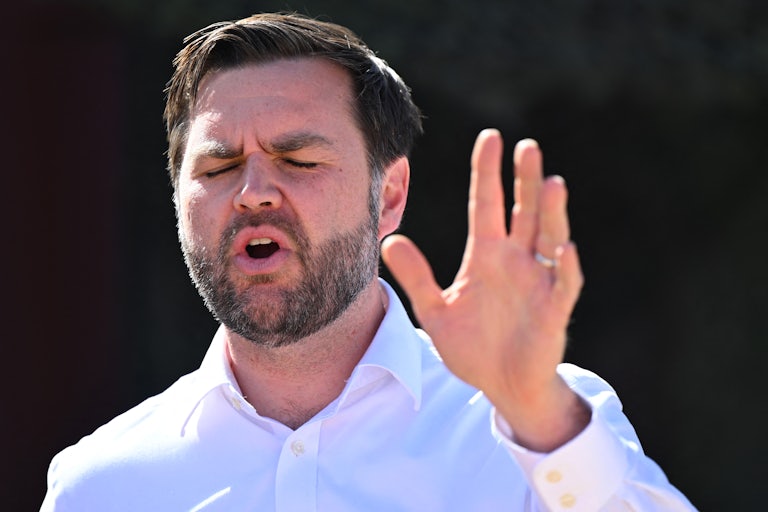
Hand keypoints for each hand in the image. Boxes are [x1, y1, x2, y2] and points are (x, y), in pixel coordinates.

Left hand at [381, 129, 587, 450]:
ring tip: (551, 183)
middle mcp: (515, 261)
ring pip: (548, 238)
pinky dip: (566, 268)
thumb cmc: (473, 347)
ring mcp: (538, 283)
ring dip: (551, 213)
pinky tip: (565, 249)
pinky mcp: (554, 311)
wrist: (501, 385)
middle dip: (524, 180)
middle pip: (523, 211)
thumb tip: (390, 241)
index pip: (486, 205)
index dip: (487, 173)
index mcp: (486, 256)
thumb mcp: (435, 311)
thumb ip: (416, 278)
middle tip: (526, 146)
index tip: (490, 138)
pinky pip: (563, 285)